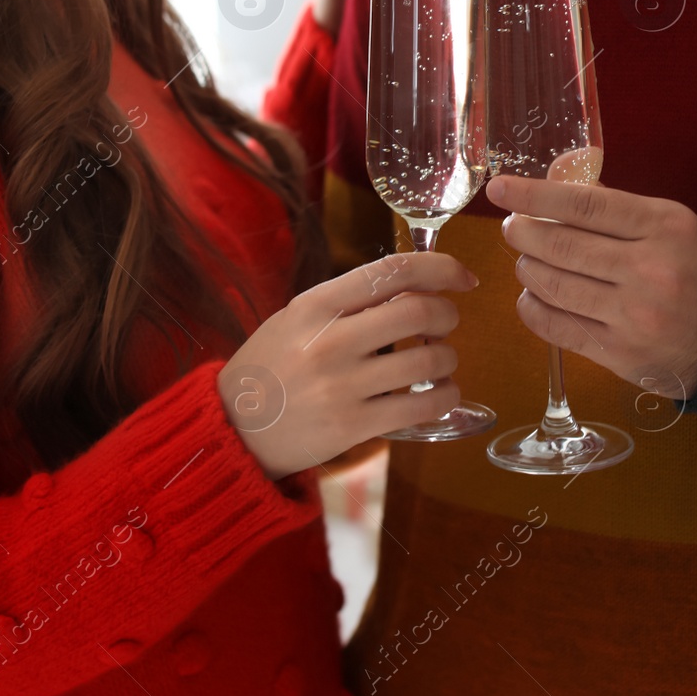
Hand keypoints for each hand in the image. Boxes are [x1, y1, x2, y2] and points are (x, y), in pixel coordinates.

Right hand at [219, 250, 476, 478]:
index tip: (463, 277)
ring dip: (449, 359)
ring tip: (440, 364)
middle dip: (448, 314)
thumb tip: (417, 286)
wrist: (233, 428)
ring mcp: (341, 386)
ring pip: (428, 360)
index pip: (392, 271)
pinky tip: (439, 395)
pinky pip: (421, 407)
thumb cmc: (273, 367)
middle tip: (446, 324)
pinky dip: (445, 398)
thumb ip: (349, 302)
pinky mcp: (353, 426)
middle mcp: (328, 341)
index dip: (440, 267)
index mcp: (315, 304)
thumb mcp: (297, 318)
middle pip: (419, 311)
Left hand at [485, 175, 696, 400]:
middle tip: (513, 227)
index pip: (583, 207)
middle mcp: (649, 271)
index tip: (500, 189)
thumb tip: (555, 185)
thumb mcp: (671, 223)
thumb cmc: (695, 268)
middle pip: (561, 247)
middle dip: (523, 233)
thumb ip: (615, 206)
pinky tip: (534, 295)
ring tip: (528, 260)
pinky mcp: (618, 353)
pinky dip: (533, 307)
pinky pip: (555, 327)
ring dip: (528, 269)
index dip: (534, 195)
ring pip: (553, 286)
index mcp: (663, 228)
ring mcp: (632, 317)